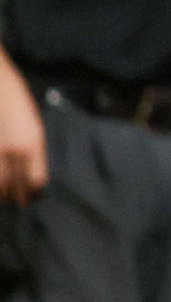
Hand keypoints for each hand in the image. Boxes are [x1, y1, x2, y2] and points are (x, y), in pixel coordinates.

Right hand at [0, 62, 45, 205]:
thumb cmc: (14, 98)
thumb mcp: (32, 124)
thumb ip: (32, 149)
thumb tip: (30, 172)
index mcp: (32, 143)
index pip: (36, 180)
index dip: (34, 191)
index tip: (33, 195)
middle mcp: (13, 151)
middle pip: (15, 187)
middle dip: (17, 197)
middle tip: (18, 202)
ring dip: (1, 193)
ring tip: (5, 197)